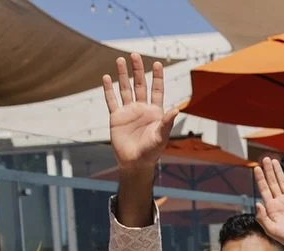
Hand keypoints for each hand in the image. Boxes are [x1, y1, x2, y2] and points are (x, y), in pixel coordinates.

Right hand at [102, 53, 178, 171]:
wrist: (135, 163)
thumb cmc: (151, 152)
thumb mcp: (161, 137)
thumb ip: (167, 123)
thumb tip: (177, 108)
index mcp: (155, 112)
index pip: (157, 90)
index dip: (157, 77)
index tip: (157, 63)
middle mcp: (141, 108)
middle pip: (139, 84)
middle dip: (137, 70)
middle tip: (134, 54)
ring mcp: (128, 112)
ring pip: (125, 89)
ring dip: (122, 75)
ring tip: (120, 60)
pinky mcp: (116, 117)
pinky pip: (112, 100)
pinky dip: (108, 90)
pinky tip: (106, 78)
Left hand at [253, 157, 283, 250]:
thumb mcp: (271, 231)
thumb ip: (263, 219)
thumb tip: (257, 204)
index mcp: (271, 207)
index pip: (264, 189)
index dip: (260, 179)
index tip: (256, 168)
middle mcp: (280, 201)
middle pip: (272, 183)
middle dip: (268, 171)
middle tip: (265, 159)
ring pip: (283, 182)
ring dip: (278, 172)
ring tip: (274, 161)